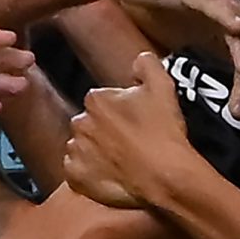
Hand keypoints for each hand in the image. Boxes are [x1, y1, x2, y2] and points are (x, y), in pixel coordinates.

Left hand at [66, 50, 198, 211]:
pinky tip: (111, 175)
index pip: (102, 101)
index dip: (120, 111)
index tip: (135, 122)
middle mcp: (80, 123)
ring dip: (96, 151)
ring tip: (122, 161)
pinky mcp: (75, 177)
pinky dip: (90, 174)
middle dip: (105, 130)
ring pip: (82, 147)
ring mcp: (76, 151)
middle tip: (130, 142)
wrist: (164, 176)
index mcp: (96, 99)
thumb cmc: (162, 132)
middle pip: (90, 124)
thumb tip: (138, 61)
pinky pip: (77, 172)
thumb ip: (147, 65)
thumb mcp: (162, 87)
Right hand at [99, 0, 239, 113]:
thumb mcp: (174, 43)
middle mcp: (223, 14)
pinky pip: (218, 2)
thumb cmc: (151, 4)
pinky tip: (236, 28)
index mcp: (220, 30)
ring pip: (239, 29)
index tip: (237, 112)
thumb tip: (191, 97)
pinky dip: (228, 15)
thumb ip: (190, 62)